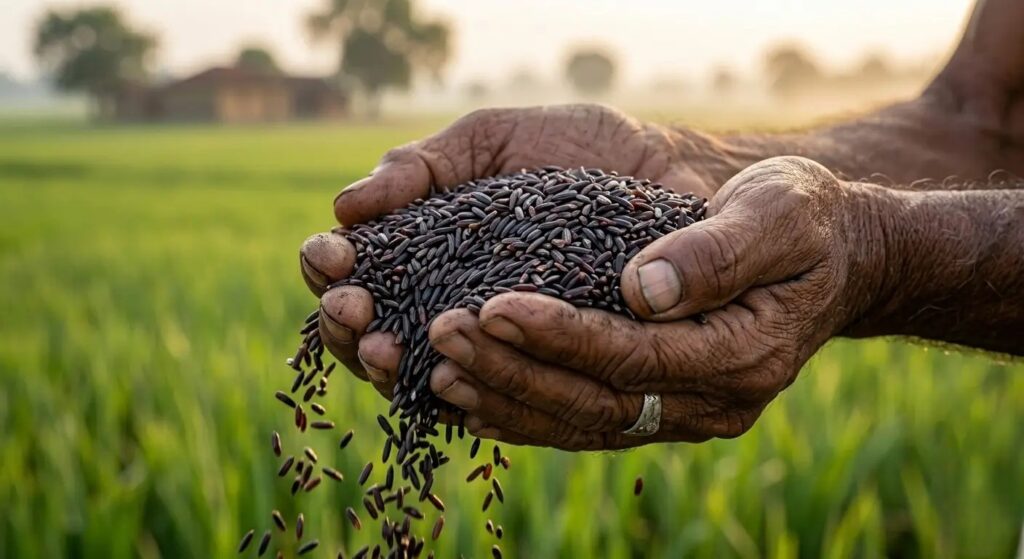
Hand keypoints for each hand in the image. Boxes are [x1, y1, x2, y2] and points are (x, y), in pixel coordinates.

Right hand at [299, 104, 712, 395]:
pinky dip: (466, 397)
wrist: (669, 173)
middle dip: (348, 328)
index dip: (330, 273)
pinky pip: (498, 403)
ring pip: (424, 379)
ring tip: (386, 348)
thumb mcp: (491, 142)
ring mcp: (496, 348)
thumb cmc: (575, 150)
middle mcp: (450, 308)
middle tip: (351, 309)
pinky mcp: (546, 376)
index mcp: (426, 253)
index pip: (355, 276)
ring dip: (393, 371)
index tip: (328, 254)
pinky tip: (447, 384)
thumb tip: (344, 208)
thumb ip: (420, 166)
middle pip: (371, 339)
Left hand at [424, 156, 883, 448]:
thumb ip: (717, 251)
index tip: (493, 305)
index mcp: (744, 354)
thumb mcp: (778, 213)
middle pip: (598, 403)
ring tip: (438, 370)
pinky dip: (529, 414)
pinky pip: (588, 423)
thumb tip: (642, 288)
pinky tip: (474, 397)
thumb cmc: (805, 221)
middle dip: (514, 371)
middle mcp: (714, 400)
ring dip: (508, 400)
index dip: (561, 336)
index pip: (635, 357)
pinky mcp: (665, 409)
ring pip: (585, 424)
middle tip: (443, 335)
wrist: (836, 258)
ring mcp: (689, 413)